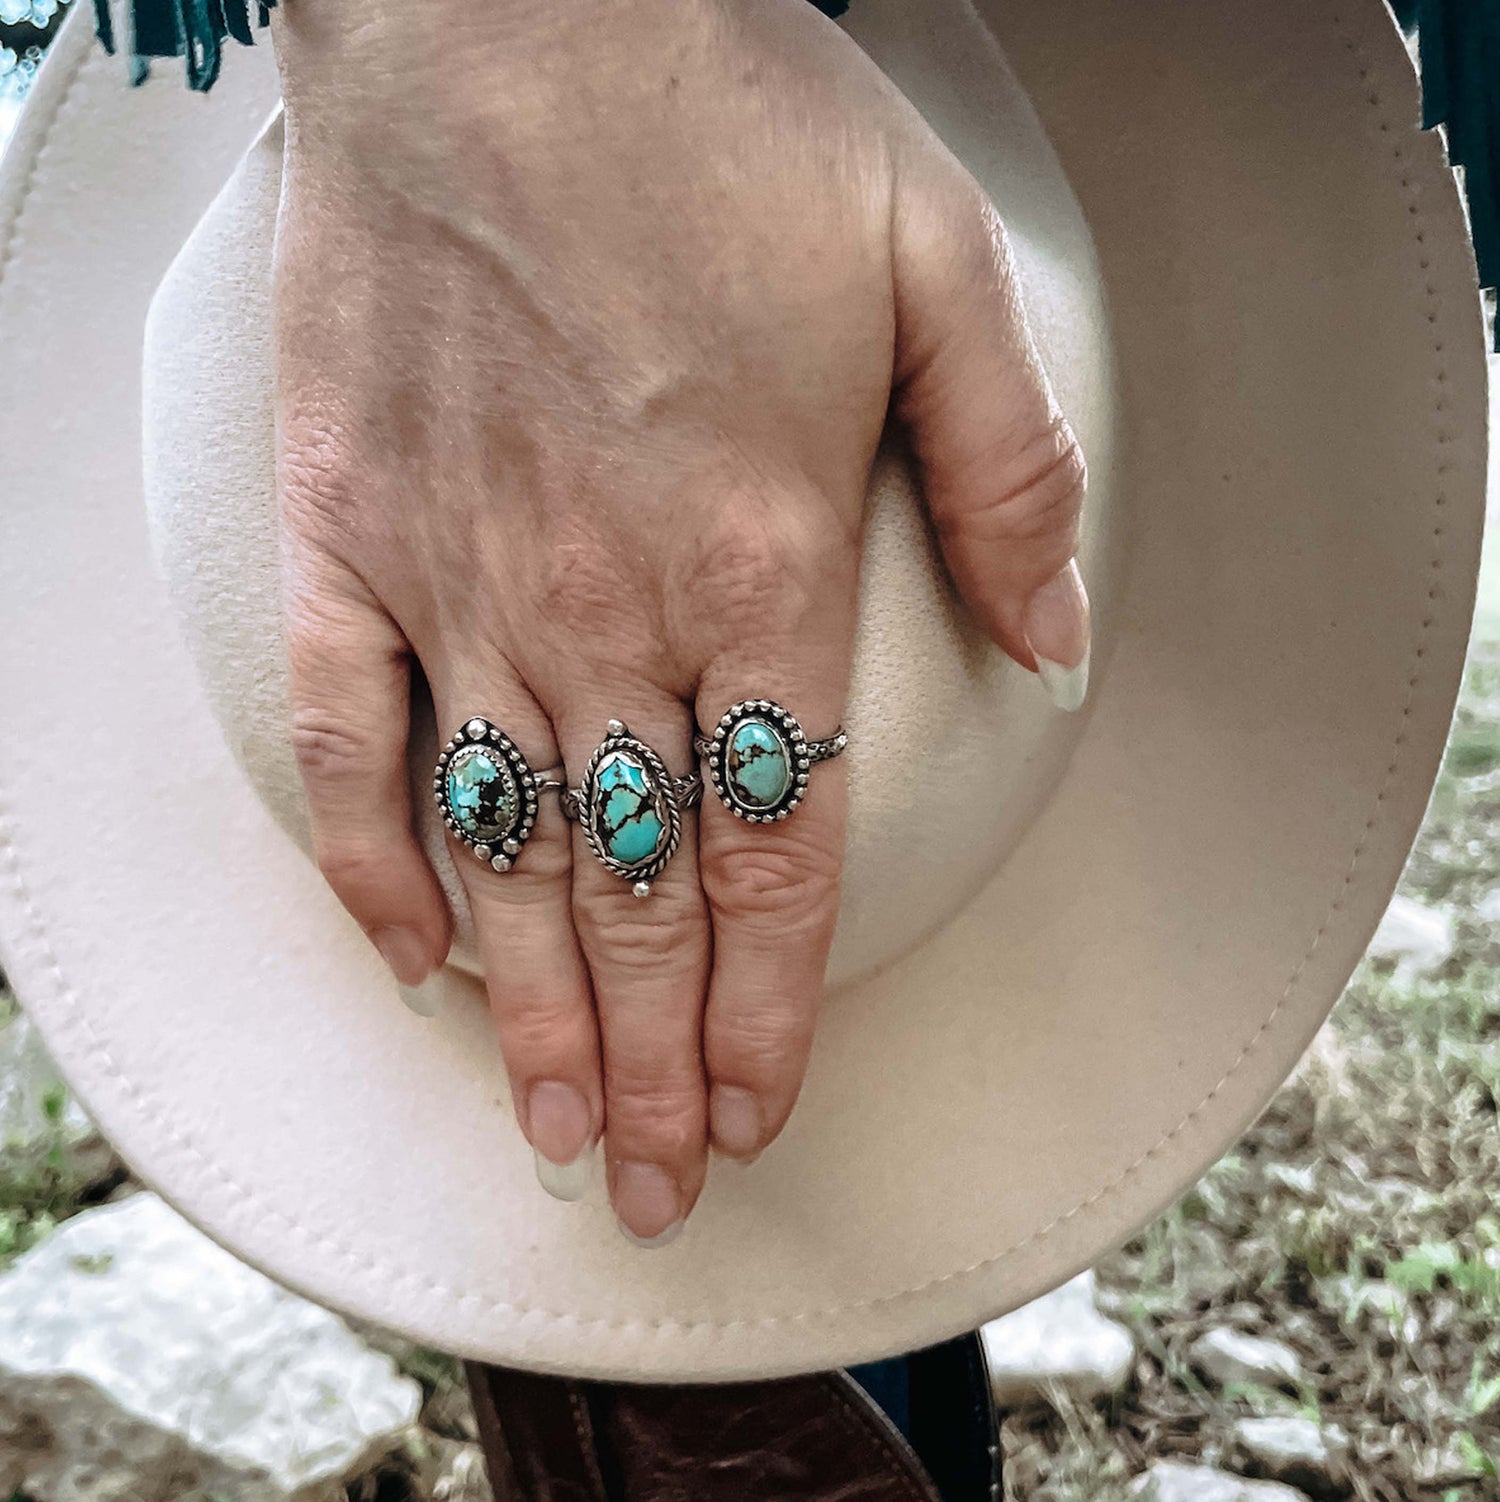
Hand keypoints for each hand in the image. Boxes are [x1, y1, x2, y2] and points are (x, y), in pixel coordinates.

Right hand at [268, 0, 1088, 1243]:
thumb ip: (1003, 474)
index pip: (776, 858)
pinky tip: (405, 948)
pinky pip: (349, 736)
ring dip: (535, 1012)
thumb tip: (1052, 628)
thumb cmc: (714, 122)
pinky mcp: (349, 535)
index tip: (757, 1108)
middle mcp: (608, 609)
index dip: (768, 1011)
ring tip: (551, 1129)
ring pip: (510, 857)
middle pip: (643, 899)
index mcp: (760, 563)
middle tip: (649, 1185)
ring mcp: (462, 581)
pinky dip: (371, 855)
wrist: (502, 9)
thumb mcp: (933, 271)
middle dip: (652, 1065)